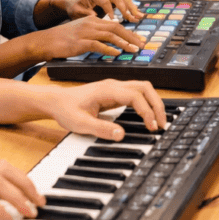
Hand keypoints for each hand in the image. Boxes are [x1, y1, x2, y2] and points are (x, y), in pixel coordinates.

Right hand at [34, 15, 144, 60]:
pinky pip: (97, 45)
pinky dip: (109, 49)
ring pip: (110, 35)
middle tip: (142, 45)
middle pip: (116, 28)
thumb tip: (111, 43)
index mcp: (92, 21)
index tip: (138, 40)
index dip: (129, 32)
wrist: (45, 41)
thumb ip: (95, 35)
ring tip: (134, 49)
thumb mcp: (81, 33)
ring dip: (124, 43)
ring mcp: (85, 33)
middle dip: (131, 36)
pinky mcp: (79, 43)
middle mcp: (90, 24)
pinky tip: (117, 53)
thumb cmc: (63, 39)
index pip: (115, 24)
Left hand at [45, 79, 167, 140]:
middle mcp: (114, 85)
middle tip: (161, 124)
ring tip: (158, 121)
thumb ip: (101, 129)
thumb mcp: (80, 124)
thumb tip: (121, 134)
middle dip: (157, 105)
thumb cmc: (66, 110)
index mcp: (107, 89)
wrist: (56, 101)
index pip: (135, 96)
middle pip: (145, 87)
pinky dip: (147, 103)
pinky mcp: (115, 92)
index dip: (147, 111)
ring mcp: (115, 87)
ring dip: (154, 102)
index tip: (151, 127)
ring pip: (143, 88)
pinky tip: (147, 116)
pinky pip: (137, 93)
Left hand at [58, 0, 143, 21]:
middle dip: (126, 9)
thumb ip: (87, 14)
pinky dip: (130, 5)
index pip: (105, 1)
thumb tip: (97, 18)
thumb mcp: (77, 12)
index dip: (110, 11)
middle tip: (133, 18)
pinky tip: (136, 13)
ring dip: (131, 7)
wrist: (73, 2)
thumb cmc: (75, 8)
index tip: (114, 21)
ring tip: (138, 16)